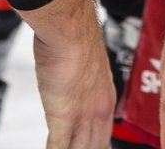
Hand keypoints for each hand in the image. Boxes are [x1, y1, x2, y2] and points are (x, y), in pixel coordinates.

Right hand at [15, 0, 113, 148]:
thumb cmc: (74, 34)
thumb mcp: (84, 60)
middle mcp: (99, 111)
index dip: (96, 146)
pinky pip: (58, 148)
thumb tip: (67, 71)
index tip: (89, 148)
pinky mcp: (63, 117)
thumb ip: (79, 73)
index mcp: (106, 97)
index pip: (104, 134)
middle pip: (96, 147)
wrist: (70, 28)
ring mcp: (83, 117)